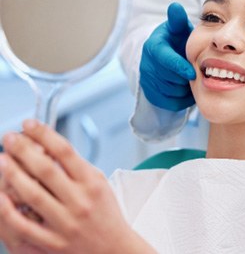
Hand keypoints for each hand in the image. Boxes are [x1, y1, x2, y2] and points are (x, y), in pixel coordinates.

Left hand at [0, 120, 153, 253]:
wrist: (113, 250)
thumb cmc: (106, 214)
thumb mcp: (100, 183)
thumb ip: (77, 167)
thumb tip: (48, 148)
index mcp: (92, 183)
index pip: (65, 151)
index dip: (44, 134)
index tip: (29, 124)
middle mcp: (79, 201)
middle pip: (46, 169)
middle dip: (24, 150)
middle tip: (9, 138)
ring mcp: (65, 223)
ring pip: (32, 194)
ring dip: (13, 174)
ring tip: (2, 159)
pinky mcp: (52, 242)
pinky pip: (23, 225)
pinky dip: (8, 209)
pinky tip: (0, 195)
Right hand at [140, 2, 195, 110]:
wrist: (166, 57)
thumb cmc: (176, 41)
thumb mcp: (178, 29)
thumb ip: (178, 20)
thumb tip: (175, 6)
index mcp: (153, 47)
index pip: (164, 60)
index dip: (179, 67)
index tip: (192, 73)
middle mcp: (146, 65)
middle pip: (170, 79)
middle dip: (185, 78)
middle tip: (196, 73)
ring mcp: (147, 81)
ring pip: (171, 92)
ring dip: (185, 88)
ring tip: (191, 79)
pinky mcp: (151, 95)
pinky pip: (170, 103)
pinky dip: (182, 99)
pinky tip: (187, 89)